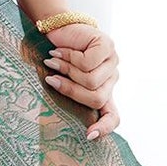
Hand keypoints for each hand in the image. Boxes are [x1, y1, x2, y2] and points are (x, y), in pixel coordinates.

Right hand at [40, 23, 120, 140]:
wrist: (54, 29)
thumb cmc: (56, 58)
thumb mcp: (62, 82)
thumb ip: (70, 96)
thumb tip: (72, 120)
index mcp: (103, 91)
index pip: (113, 116)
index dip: (105, 127)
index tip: (89, 135)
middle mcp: (111, 79)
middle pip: (97, 99)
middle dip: (71, 91)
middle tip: (52, 79)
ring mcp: (112, 61)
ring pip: (91, 81)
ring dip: (68, 71)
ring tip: (55, 60)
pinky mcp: (107, 46)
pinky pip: (88, 63)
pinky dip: (69, 58)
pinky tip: (61, 51)